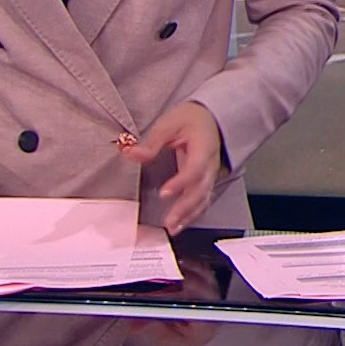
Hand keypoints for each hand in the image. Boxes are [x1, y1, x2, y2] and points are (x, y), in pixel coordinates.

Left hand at [122, 101, 224, 234]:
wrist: (211, 118)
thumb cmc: (192, 119)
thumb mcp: (170, 123)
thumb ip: (152, 142)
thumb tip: (132, 153)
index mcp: (204, 147)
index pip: (195, 168)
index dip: (181, 182)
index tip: (165, 193)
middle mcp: (210, 164)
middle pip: (200, 189)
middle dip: (185, 207)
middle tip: (169, 221)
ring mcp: (210, 174)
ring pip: (202, 198)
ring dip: (188, 215)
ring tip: (173, 227)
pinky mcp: (205, 181)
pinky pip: (202, 200)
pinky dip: (192, 214)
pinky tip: (180, 224)